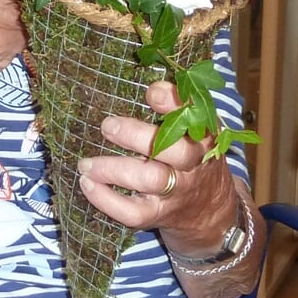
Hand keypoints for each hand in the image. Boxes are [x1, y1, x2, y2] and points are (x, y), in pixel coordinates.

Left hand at [76, 81, 235, 244]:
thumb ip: (177, 107)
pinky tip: (87, 184)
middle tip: (107, 126)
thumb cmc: (193, 160)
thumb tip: (149, 83)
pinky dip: (106, 200)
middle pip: (173, 149)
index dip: (174, 103)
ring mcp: (177, 191)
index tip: (151, 92)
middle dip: (136, 136)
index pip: (196, 115)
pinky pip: (133, 212)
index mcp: (202, 135)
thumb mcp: (195, 132)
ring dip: (113, 168)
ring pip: (150, 179)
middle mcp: (193, 163)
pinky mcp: (159, 214)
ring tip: (86, 163)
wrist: (211, 212)